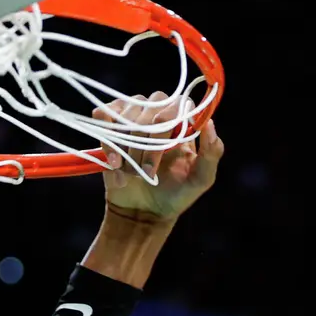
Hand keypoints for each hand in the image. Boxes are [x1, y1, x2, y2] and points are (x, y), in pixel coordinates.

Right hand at [93, 91, 223, 224]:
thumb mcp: (201, 179)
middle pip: (153, 106)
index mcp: (183, 121)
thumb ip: (212, 153)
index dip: (172, 123)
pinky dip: (107, 140)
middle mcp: (158, 113)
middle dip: (149, 142)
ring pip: (129, 113)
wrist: (142, 212)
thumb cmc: (175, 194)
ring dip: (128, 146)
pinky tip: (114, 163)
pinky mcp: (109, 127)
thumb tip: (210, 123)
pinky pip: (103, 116)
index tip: (169, 150)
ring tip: (131, 172)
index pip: (181, 103)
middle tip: (147, 171)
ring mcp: (132, 118)